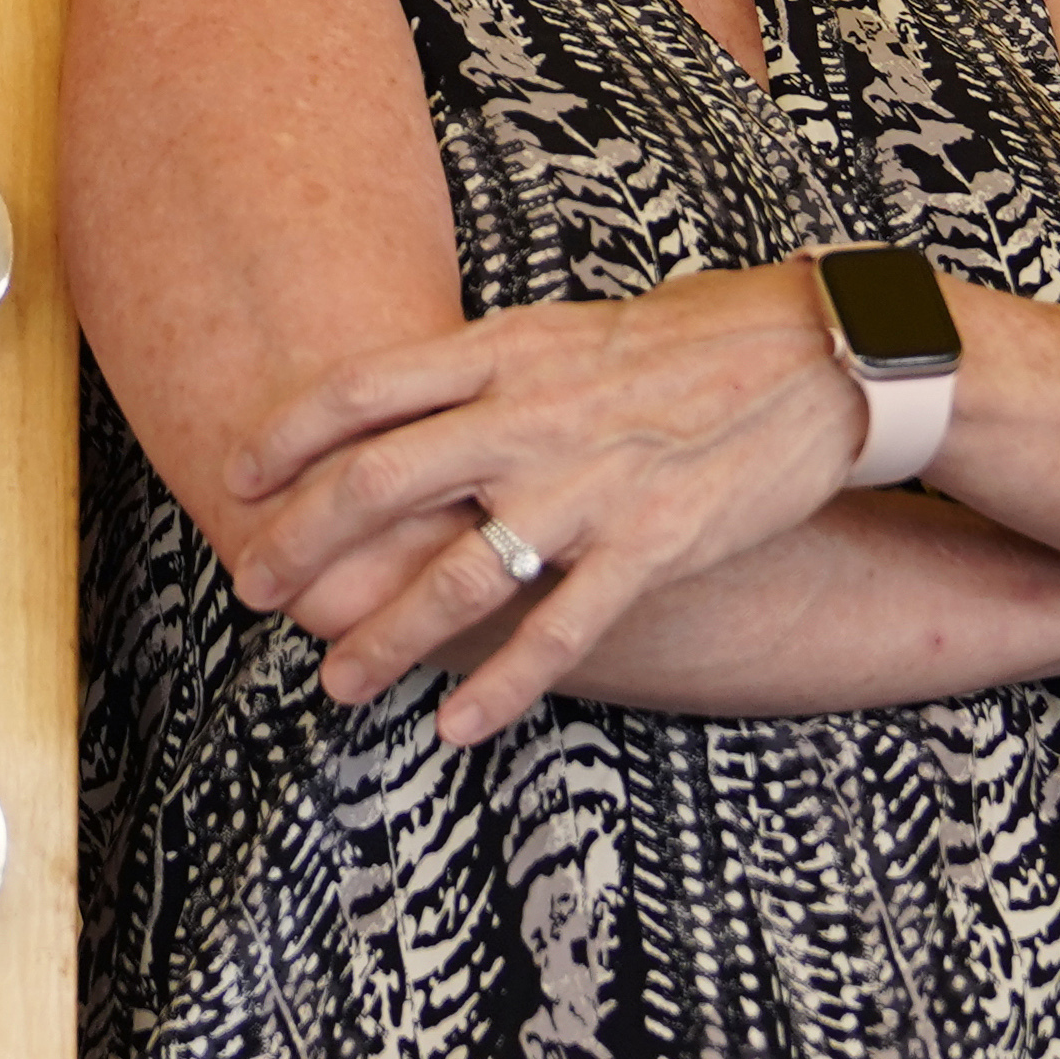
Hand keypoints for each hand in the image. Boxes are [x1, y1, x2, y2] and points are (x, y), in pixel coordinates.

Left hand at [211, 264, 865, 746]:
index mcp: (507, 350)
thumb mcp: (572, 331)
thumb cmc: (694, 341)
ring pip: (455, 577)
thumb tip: (410, 410)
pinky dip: (499, 687)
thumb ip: (493, 373)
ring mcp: (590, 485)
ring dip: (383, 639)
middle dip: (301, 546)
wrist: (824, 355)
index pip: (361, 389)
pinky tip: (453, 727)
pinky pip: (557, 631)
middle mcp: (532, 415)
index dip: (286, 435)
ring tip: (337, 683)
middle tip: (254, 590)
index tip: (236, 476)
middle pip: (378, 484)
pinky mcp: (653, 545)